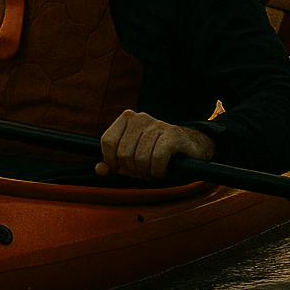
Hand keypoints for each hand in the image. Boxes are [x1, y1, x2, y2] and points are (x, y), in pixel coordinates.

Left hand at [96, 110, 215, 178]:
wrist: (189, 147)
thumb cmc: (156, 151)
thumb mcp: (131, 156)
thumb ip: (114, 162)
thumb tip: (99, 169)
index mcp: (126, 118)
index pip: (107, 142)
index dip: (112, 161)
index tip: (122, 168)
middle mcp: (140, 117)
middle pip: (123, 154)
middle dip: (132, 170)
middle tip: (143, 170)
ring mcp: (157, 124)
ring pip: (140, 158)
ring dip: (147, 172)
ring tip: (154, 168)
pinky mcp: (173, 134)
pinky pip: (157, 159)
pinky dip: (159, 171)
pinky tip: (164, 168)